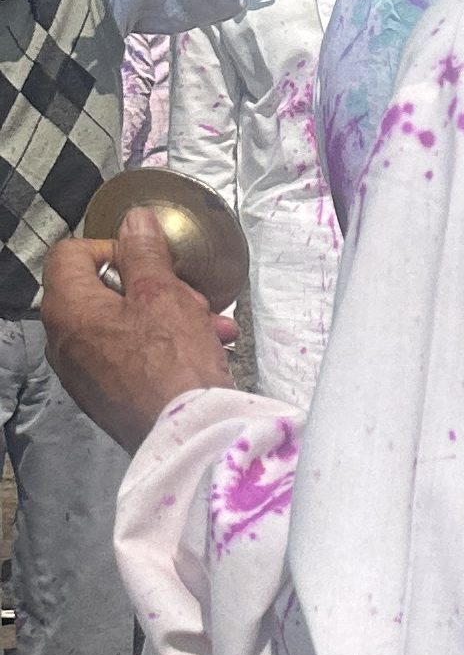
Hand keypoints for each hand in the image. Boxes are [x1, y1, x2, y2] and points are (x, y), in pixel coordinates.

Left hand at [42, 215, 228, 450]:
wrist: (188, 433)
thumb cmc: (172, 365)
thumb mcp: (163, 294)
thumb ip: (144, 253)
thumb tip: (134, 222)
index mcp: (67, 308)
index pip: (70, 253)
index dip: (113, 246)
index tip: (150, 257)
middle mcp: (64, 340)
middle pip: (101, 290)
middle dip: (152, 286)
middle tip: (189, 295)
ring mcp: (84, 372)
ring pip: (123, 324)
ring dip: (167, 316)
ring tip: (209, 325)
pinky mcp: (107, 395)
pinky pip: (131, 356)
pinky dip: (163, 346)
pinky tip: (203, 350)